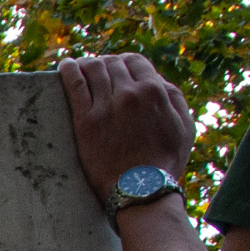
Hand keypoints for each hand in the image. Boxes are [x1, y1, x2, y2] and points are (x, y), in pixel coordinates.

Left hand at [58, 54, 195, 208]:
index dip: (124, 61)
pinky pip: (74, 84)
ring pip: (92, 69)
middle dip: (104, 63)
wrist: (140, 189)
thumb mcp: (184, 126)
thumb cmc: (165, 161)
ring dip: (85, 63)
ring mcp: (106, 105)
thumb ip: (173, 98)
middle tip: (96, 69)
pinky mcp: (85, 120)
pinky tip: (65, 66)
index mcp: (155, 91)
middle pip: (112, 63)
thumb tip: (157, 79)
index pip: (135, 61)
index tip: (116, 66)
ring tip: (78, 65)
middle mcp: (130, 93)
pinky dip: (68, 70)